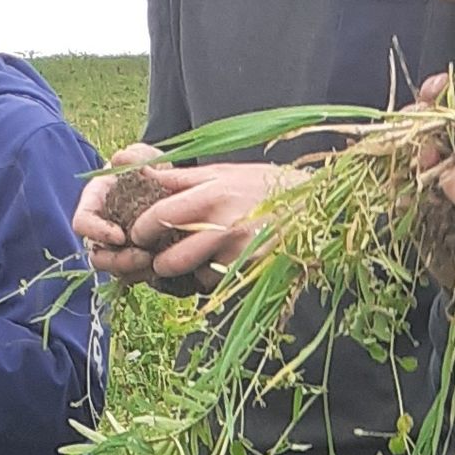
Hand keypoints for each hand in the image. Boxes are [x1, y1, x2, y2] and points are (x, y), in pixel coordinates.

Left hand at [77, 149, 282, 284]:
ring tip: (194, 260)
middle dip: (159, 264)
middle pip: (173, 259)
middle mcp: (225, 224)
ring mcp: (241, 252)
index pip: (162, 215)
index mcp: (214, 192)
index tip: (137, 234)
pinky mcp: (255, 272)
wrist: (316, 205)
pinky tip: (223, 263)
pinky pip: (220, 283)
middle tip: (157, 259)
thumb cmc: (265, 185)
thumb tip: (140, 172)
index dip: (142, 230)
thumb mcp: (225, 172)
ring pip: (195, 276)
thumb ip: (182, 179)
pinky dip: (214, 278)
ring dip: (188, 274)